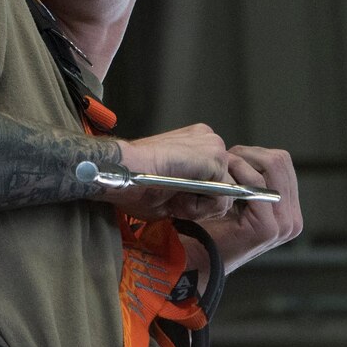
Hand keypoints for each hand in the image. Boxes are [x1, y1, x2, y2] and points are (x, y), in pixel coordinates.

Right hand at [106, 124, 233, 221]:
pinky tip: (178, 197)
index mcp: (197, 144)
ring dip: (200, 206)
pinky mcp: (216, 157)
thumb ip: (193, 192)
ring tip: (174, 199)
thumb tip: (209, 204)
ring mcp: (214, 146)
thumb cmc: (135, 183)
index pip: (215, 179)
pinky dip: (200, 206)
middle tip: (173, 201)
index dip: (197, 198)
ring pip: (225, 193)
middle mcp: (209, 140)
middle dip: (202, 202)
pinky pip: (222, 196)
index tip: (172, 198)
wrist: (122, 171)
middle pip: (225, 186)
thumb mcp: (173, 189)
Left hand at [200, 145, 302, 272]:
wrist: (197, 259)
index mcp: (290, 212)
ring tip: (223, 171)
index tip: (231, 160)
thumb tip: (255, 154)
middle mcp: (292, 219)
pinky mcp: (269, 228)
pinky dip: (239, 174)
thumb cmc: (212, 228)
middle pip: (280, 160)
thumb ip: (256, 181)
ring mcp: (284, 225)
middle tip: (226, 162)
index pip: (283, 163)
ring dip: (243, 162)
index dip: (255, 155)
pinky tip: (222, 179)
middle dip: (250, 155)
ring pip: (272, 166)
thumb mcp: (242, 201)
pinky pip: (257, 183)